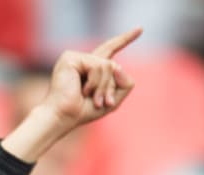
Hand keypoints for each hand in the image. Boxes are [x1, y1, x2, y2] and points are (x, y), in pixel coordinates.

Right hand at [1, 28, 138, 161]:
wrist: (63, 117)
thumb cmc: (83, 111)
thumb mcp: (113, 101)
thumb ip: (126, 83)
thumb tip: (118, 66)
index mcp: (92, 68)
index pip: (110, 49)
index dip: (125, 39)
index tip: (140, 29)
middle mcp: (84, 60)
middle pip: (110, 59)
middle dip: (110, 82)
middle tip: (103, 100)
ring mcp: (76, 57)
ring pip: (108, 65)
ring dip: (104, 86)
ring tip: (93, 99)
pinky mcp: (71, 57)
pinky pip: (98, 66)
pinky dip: (96, 82)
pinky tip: (83, 91)